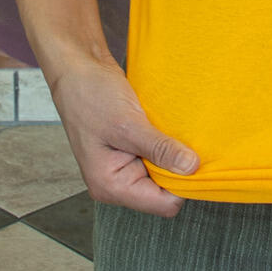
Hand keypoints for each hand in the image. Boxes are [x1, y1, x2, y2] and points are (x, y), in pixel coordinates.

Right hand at [46, 55, 198, 216]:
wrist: (77, 67)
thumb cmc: (89, 95)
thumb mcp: (127, 123)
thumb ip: (159, 149)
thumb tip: (191, 168)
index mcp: (110, 185)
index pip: (163, 203)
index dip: (182, 184)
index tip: (195, 158)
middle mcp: (116, 182)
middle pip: (165, 190)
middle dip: (177, 167)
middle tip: (184, 139)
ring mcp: (123, 165)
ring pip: (163, 171)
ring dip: (172, 152)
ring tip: (170, 129)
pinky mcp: (130, 149)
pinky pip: (157, 155)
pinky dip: (166, 142)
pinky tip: (166, 125)